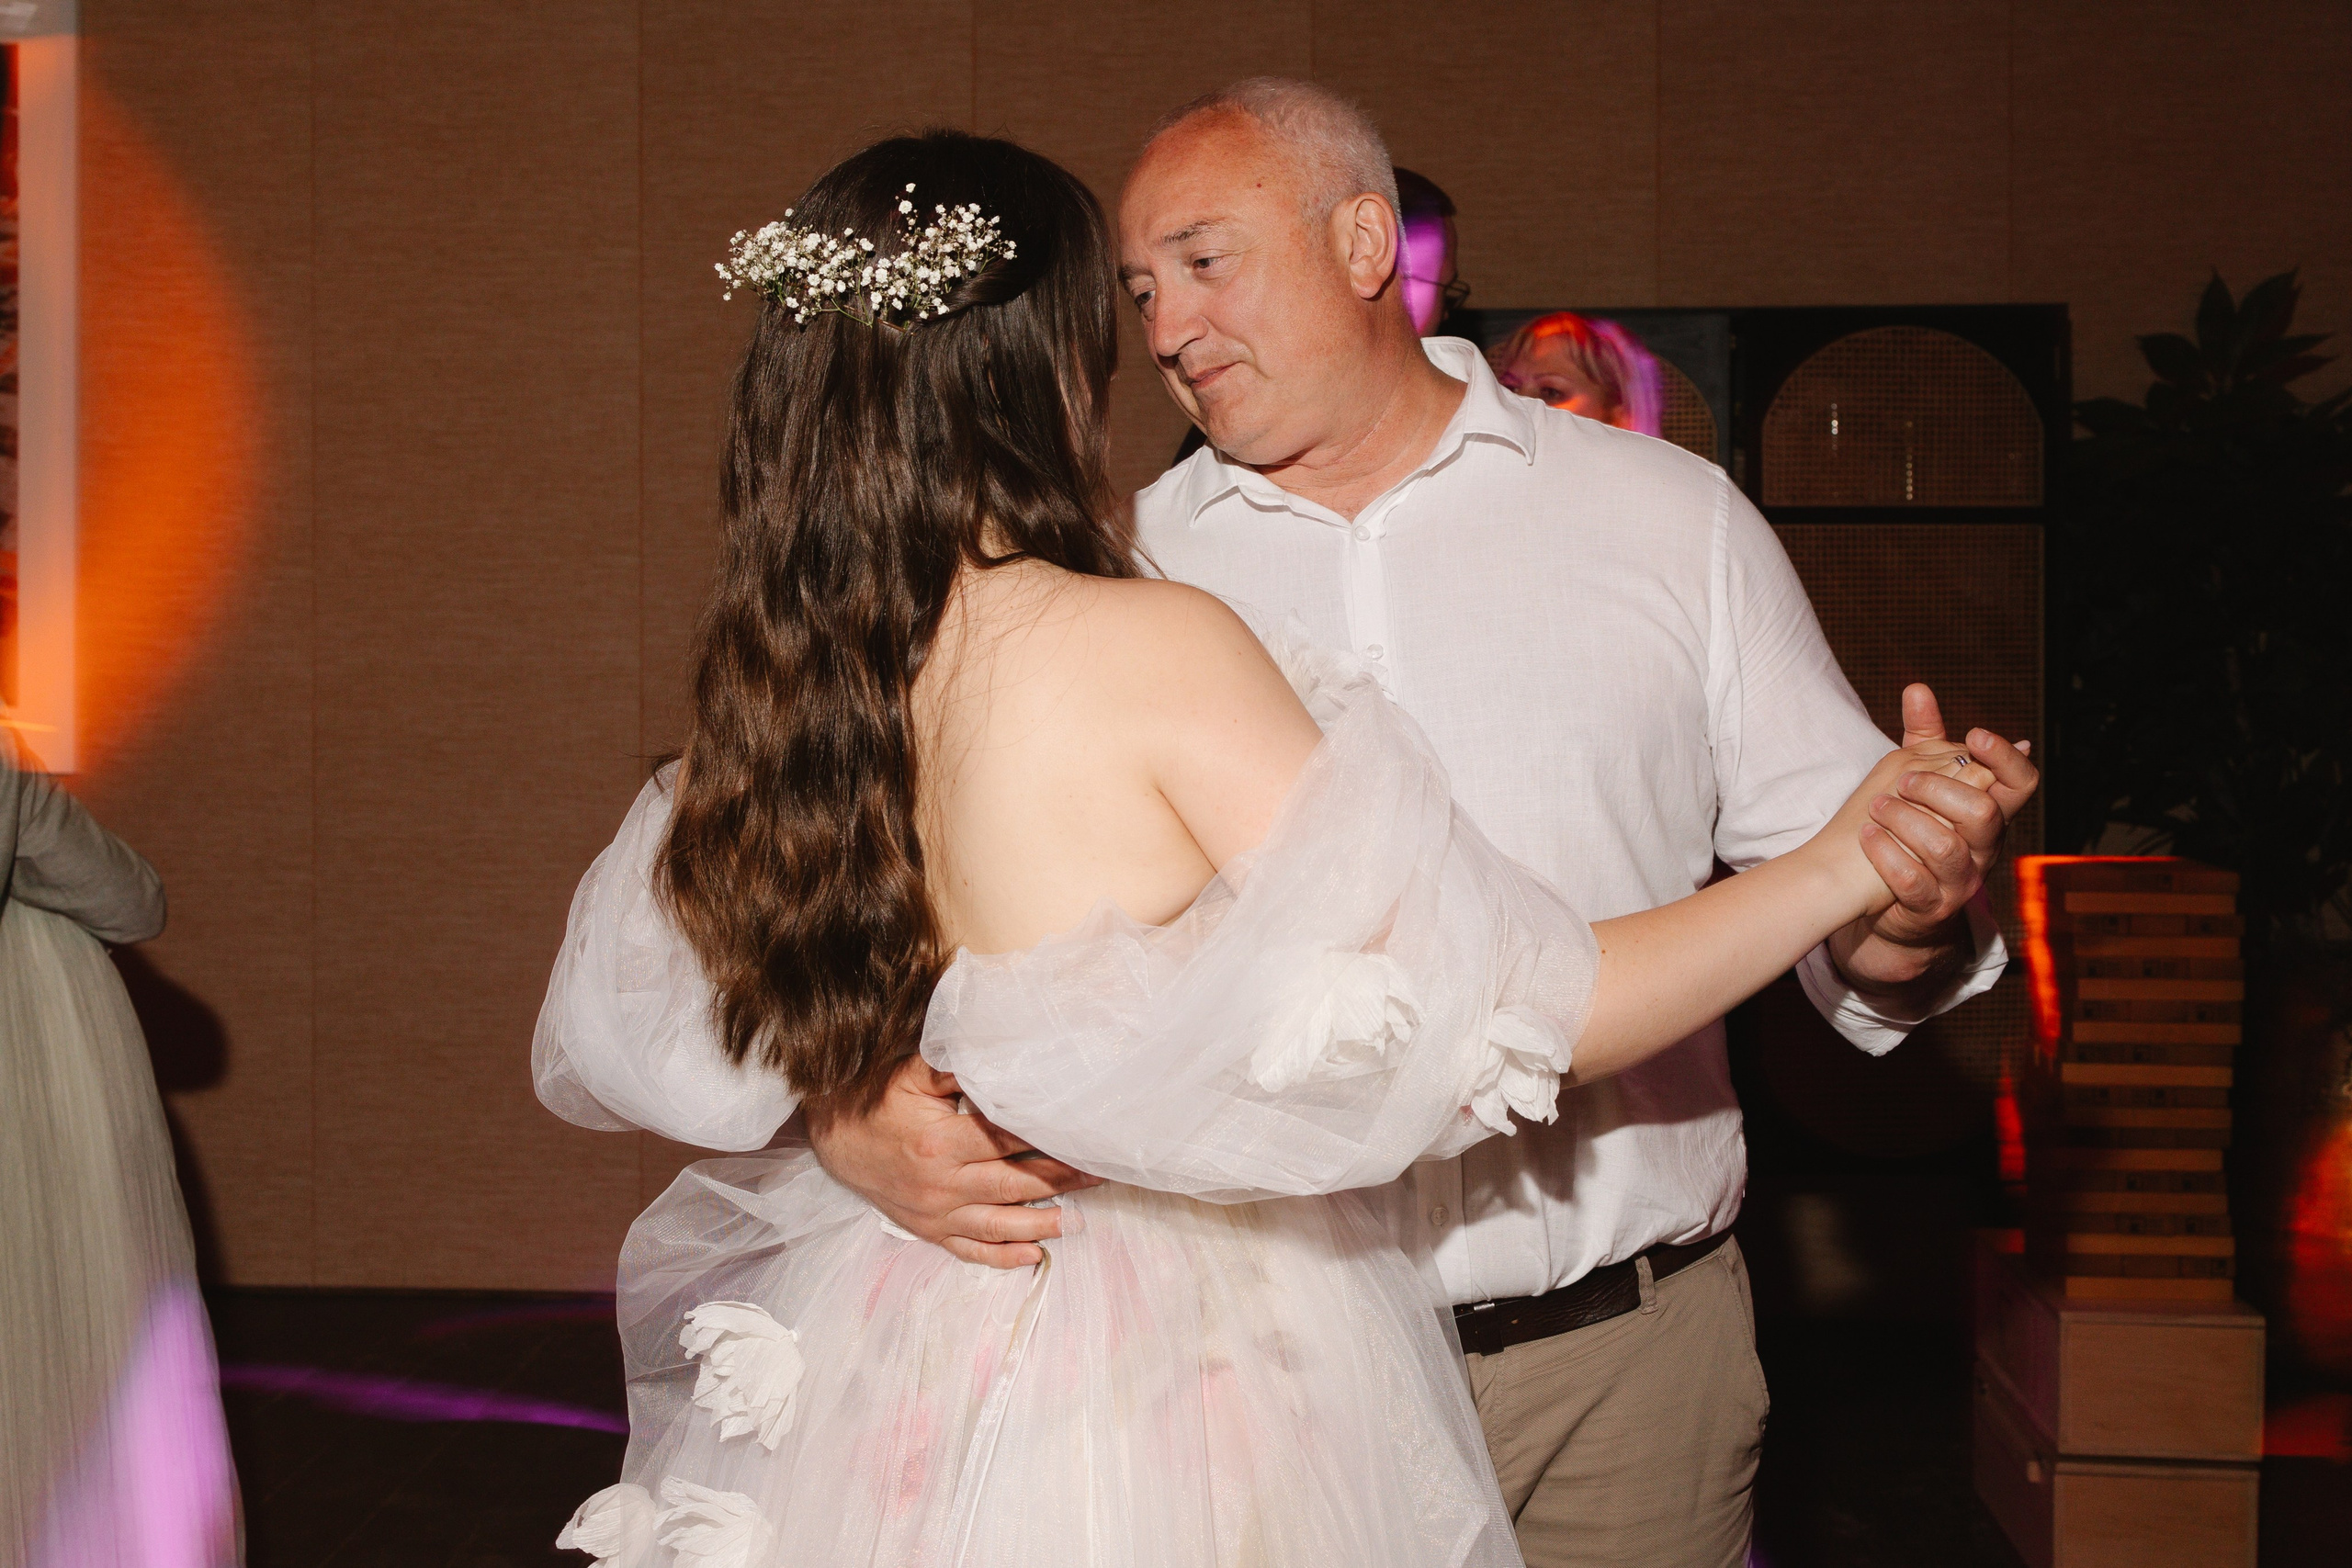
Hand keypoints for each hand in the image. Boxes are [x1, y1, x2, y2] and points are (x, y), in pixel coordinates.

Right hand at [805, 1054, 1102, 1267]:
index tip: (1078, 1133)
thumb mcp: (912, 1074)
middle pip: (1011, 1184)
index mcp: (940, 1141)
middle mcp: (941, 1182)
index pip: (1005, 1140)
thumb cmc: (877, 1099)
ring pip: (997, 1223)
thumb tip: (998, 1056)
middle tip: (1097, 1174)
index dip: (1044, 1137)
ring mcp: (935, 1212)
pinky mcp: (929, 1229)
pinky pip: (969, 1249)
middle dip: (1058, 1180)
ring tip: (1077, 1222)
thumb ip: (954, 1067)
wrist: (834, 1137)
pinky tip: (1033, 1255)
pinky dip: (1002, 1256)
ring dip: (1040, 1224)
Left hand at [1829, 684, 2039, 992]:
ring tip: (1875, 807)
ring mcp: (1959, 881)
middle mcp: (1983, 848)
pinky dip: (1886, 855)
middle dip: (1940, 790)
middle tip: (1903, 781)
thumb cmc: (1913, 832)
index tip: (1974, 735)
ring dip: (1905, 821)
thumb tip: (1917, 688)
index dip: (2005, 758)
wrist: (1895, 902)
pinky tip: (1867, 836)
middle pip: (1984, 814)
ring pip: (1946, 848)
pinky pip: (1913, 882)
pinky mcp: (1930, 906)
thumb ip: (1924, 741)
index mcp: (1987, 814)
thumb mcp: (1922, 785)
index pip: (2021, 783)